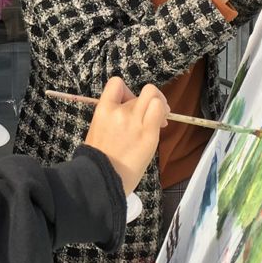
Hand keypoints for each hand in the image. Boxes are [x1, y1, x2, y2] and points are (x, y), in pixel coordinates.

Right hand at [84, 77, 168, 195]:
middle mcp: (119, 112)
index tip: (130, 101)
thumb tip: (131, 111)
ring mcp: (134, 122)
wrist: (102, 179)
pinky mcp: (148, 134)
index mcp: (103, 110)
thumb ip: (113, 117)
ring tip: (161, 116)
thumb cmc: (100, 159)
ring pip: (153, 96)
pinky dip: (163, 113)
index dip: (127, 90)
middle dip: (148, 100)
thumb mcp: (98, 129)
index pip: (116, 83)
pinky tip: (162, 124)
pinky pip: (160, 111)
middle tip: (151, 112)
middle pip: (140, 92)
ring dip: (159, 103)